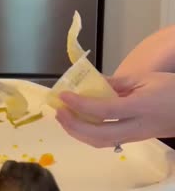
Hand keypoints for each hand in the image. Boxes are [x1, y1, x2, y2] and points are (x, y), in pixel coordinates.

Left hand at [55, 72, 174, 147]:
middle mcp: (136, 127)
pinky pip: (106, 141)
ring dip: (77, 132)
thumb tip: (89, 82)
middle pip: (99, 135)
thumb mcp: (144, 79)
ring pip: (101, 142)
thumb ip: (116, 82)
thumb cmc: (171, 89)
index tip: (64, 96)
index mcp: (141, 107)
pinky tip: (77, 123)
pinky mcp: (133, 140)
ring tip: (63, 117)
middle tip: (59, 111)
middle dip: (74, 125)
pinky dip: (87, 134)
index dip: (81, 104)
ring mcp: (134, 137)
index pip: (105, 110)